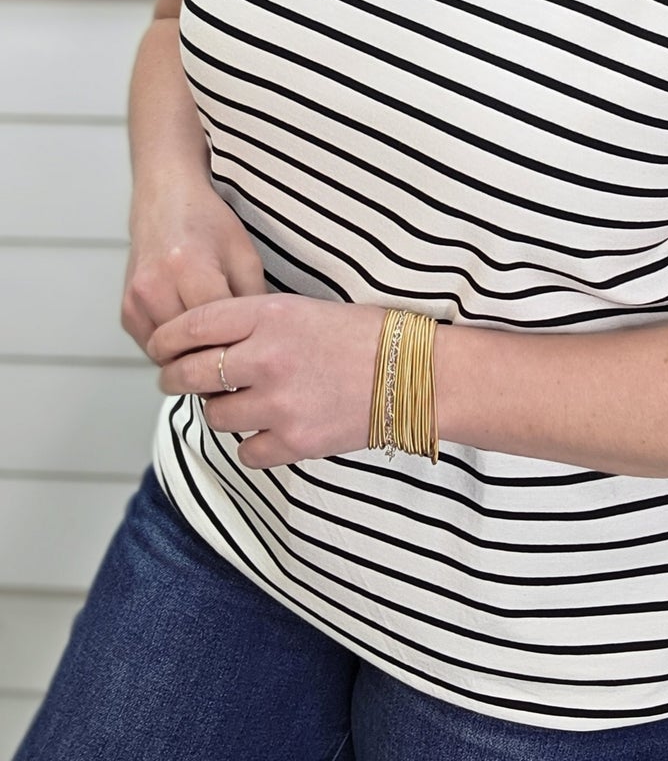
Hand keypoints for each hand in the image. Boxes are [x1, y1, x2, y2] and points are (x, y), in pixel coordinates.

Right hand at [123, 185, 266, 356]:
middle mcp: (156, 285)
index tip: (253, 350)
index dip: (239, 344)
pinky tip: (191, 332)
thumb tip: (260, 341)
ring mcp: (136, 301)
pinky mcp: (127, 312)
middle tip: (237, 355)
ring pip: (171, 354)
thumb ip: (253, 300)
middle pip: (191, 346)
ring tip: (215, 340)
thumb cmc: (206, 222)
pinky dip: (174, 348)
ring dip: (193, 354)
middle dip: (216, 355)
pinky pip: (154, 347)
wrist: (164, 201)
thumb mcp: (245, 255)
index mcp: (189, 267)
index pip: (216, 328)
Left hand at [148, 293, 386, 469]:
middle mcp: (267, 357)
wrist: (415, 374)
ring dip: (219, 410)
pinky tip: (269, 428)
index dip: (166, 339)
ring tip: (240, 401)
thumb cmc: (362, 336)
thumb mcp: (302, 309)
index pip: (193, 325)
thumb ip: (252, 324)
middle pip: (190, 374)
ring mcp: (279, 403)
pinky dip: (251, 443)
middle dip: (174, 378)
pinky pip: (245, 451)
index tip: (159, 348)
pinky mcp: (294, 443)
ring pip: (214, 415)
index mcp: (270, 314)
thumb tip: (203, 344)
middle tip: (175, 380)